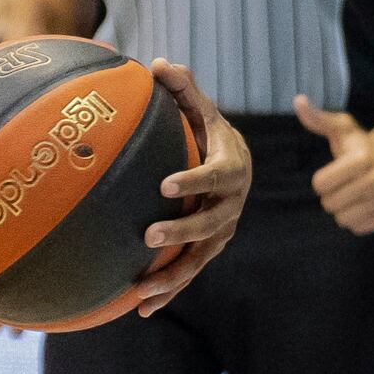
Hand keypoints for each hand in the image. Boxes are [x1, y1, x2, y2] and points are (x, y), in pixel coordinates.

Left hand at [130, 60, 250, 314]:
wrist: (233, 164)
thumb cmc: (207, 132)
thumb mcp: (201, 110)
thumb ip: (183, 90)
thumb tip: (157, 64)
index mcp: (231, 168)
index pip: (216, 176)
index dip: (194, 181)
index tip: (165, 186)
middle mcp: (232, 203)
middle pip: (210, 223)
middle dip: (180, 232)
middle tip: (147, 237)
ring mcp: (222, 230)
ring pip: (200, 257)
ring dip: (172, 275)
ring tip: (141, 288)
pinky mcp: (209, 249)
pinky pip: (190, 273)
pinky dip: (168, 292)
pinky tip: (140, 309)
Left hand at [296, 92, 373, 235]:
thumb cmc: (361, 144)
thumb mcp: (341, 129)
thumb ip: (318, 118)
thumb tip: (298, 100)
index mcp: (362, 159)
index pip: (319, 185)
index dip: (322, 180)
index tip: (335, 171)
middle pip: (330, 205)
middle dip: (332, 195)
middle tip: (346, 183)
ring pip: (344, 220)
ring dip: (344, 209)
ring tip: (355, 193)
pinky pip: (358, 229)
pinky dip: (357, 219)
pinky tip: (365, 203)